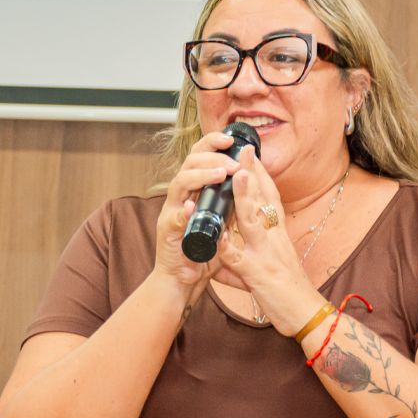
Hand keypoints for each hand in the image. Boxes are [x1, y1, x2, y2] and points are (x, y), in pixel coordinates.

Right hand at [153, 132, 241, 303]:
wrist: (182, 279)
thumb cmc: (203, 250)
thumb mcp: (222, 220)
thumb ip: (229, 202)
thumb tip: (249, 179)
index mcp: (194, 190)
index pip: (200, 156)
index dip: (213, 143)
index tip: (232, 139)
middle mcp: (180, 196)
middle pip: (189, 162)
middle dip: (212, 157)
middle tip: (233, 162)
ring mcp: (171, 212)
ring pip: (180, 183)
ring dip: (200, 176)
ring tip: (221, 175)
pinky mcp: (167, 233)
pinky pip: (174, 219)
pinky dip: (182, 212)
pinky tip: (190, 207)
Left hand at [217, 146, 323, 334]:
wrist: (307, 315)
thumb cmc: (287, 291)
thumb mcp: (269, 265)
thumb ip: (244, 254)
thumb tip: (224, 247)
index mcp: (277, 234)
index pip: (270, 198)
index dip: (261, 174)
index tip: (251, 153)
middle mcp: (274, 239)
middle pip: (264, 200)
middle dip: (253, 173)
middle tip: (244, 149)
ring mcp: (266, 255)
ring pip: (253, 221)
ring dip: (244, 198)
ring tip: (236, 175)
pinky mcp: (258, 275)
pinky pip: (239, 259)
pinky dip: (228, 247)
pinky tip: (217, 236)